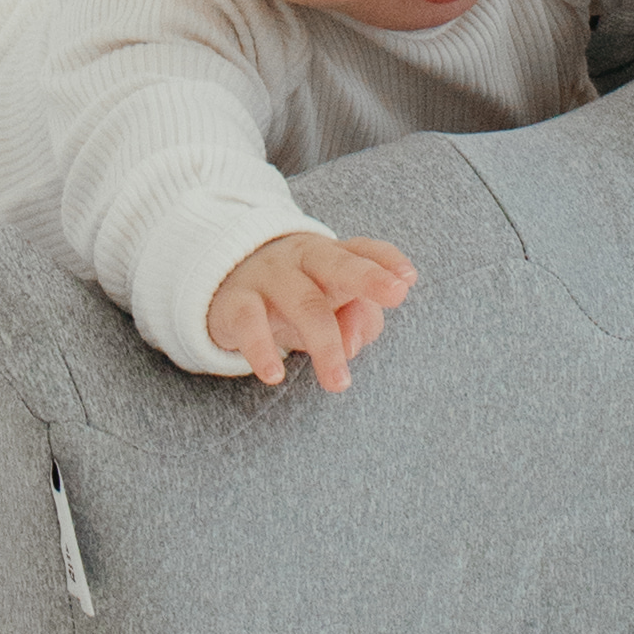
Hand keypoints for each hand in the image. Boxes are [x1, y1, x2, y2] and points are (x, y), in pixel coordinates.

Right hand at [205, 227, 415, 388]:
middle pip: (338, 263)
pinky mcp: (235, 302)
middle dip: (369, 277)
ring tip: (338, 384)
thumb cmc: (295, 300)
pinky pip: (248, 322)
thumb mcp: (330, 308)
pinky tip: (274, 375)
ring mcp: (269, 277)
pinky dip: (261, 348)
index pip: (364, 250)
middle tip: (396, 294)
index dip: (387, 261)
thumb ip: (358, 321)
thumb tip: (353, 347)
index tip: (408, 279)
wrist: (225, 288)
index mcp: (332, 256)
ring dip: (326, 343)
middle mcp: (304, 259)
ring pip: (303, 303)